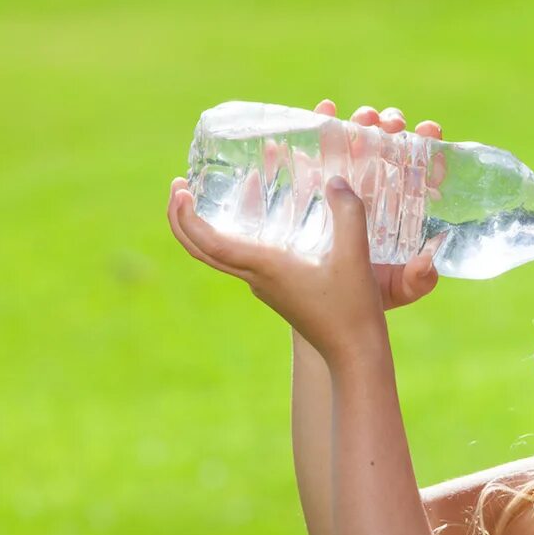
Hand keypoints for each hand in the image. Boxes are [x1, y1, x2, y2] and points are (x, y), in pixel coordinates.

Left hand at [169, 167, 388, 365]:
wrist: (354, 353)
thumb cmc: (352, 309)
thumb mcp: (355, 256)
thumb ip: (347, 214)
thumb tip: (336, 181)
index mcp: (264, 268)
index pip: (209, 243)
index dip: (187, 217)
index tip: (181, 189)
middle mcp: (256, 278)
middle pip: (200, 250)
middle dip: (181, 218)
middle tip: (178, 185)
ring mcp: (264, 286)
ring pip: (218, 254)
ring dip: (204, 225)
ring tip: (206, 194)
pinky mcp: (276, 289)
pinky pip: (241, 258)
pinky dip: (231, 234)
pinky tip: (253, 217)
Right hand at [314, 99, 443, 311]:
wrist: (325, 311)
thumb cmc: (367, 297)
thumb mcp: (398, 290)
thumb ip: (417, 280)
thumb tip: (427, 261)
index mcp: (401, 208)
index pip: (418, 169)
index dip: (427, 146)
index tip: (431, 130)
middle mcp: (373, 191)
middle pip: (385, 148)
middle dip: (389, 127)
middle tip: (389, 123)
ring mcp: (341, 186)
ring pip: (351, 144)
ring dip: (356, 123)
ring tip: (360, 118)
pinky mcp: (310, 188)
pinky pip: (311, 154)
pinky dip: (313, 130)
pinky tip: (319, 113)